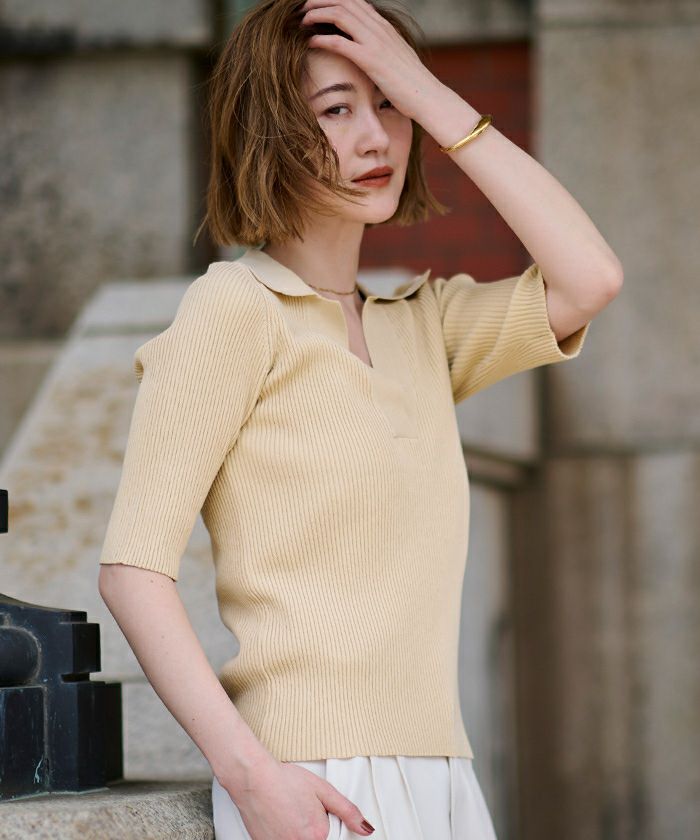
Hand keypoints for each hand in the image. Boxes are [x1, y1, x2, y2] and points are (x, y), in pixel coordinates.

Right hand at [221, 755, 374, 838]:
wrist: (253, 779)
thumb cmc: (284, 781)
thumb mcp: (322, 789)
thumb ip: (348, 811)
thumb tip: (367, 828)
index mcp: (318, 836)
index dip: (330, 829)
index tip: (318, 818)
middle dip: (316, 831)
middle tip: (304, 814)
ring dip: (301, 834)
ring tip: (293, 816)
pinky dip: (287, 835)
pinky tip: (283, 821)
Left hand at [300, 0, 442, 120]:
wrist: (428, 97)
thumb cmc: (413, 85)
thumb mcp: (397, 59)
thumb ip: (382, 49)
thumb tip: (370, 51)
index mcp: (385, 27)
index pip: (357, 2)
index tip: (319, 5)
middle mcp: (380, 29)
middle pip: (345, 2)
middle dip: (321, 1)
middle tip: (304, 7)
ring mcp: (375, 42)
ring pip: (340, 15)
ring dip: (317, 15)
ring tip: (303, 20)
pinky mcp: (370, 59)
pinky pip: (340, 42)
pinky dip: (322, 39)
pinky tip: (311, 41)